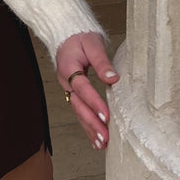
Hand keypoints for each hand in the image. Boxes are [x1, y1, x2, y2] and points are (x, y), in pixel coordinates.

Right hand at [56, 32, 118, 149]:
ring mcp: (69, 90)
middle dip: (92, 123)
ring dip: (90, 129)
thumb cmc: (80, 38)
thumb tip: (112, 78)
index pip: (82, 88)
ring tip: (101, 143)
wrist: (67, 36)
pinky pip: (80, 112)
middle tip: (104, 137)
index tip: (106, 115)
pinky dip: (87, 126)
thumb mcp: (92, 44)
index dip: (94, 102)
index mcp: (68, 68)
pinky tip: (96, 138)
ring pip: (78, 112)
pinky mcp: (74, 94)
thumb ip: (102, 62)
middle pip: (78, 106)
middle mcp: (66, 82)